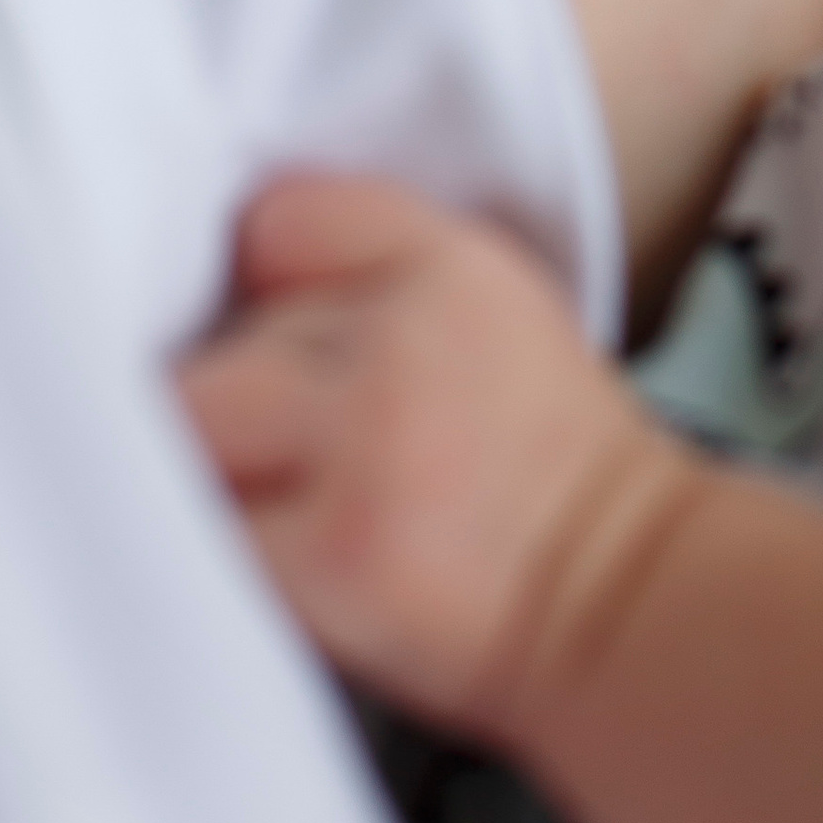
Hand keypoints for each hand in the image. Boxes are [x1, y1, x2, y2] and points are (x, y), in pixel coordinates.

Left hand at [177, 174, 704, 742]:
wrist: (624, 600)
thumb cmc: (552, 469)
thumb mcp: (493, 312)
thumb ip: (379, 280)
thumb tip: (244, 294)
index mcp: (450, 265)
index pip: (282, 222)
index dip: (263, 283)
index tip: (267, 329)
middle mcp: (402, 338)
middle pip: (229, 330)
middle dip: (231, 386)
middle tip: (271, 442)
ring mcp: (361, 446)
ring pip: (199, 419)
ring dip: (212, 463)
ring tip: (268, 501)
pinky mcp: (327, 555)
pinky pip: (211, 529)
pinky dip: (220, 544)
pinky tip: (272, 557)